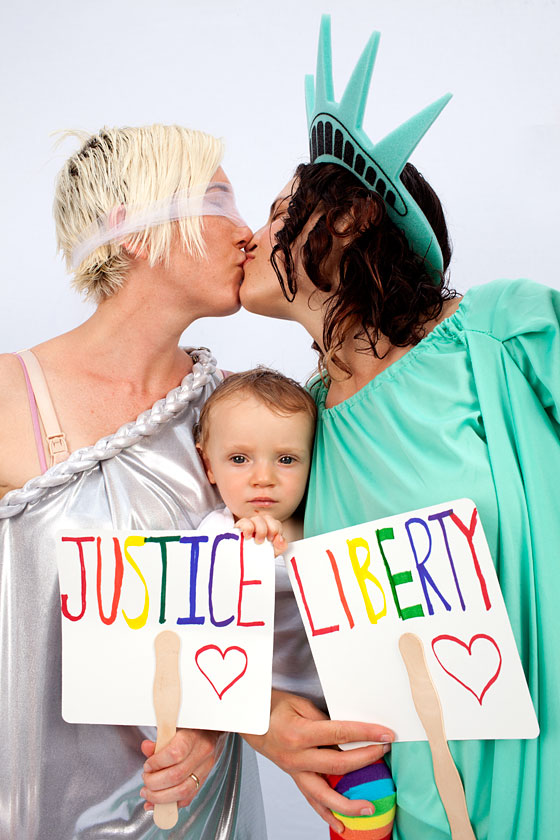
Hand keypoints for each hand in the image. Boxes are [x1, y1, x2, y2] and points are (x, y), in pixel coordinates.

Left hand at [140, 728, 224, 809]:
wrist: (211, 733)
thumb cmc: (191, 729)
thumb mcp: (175, 728)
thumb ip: (160, 740)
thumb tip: (146, 747)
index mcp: (193, 737)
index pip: (174, 754)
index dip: (157, 763)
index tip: (147, 765)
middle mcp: (202, 754)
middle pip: (176, 776)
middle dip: (154, 783)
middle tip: (145, 779)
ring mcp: (204, 769)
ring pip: (182, 791)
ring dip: (160, 797)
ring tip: (148, 793)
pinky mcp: (203, 781)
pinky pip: (187, 799)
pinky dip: (170, 805)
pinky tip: (157, 803)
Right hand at [235, 514, 286, 556]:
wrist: (245, 563)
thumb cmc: (258, 556)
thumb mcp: (273, 553)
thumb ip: (281, 546)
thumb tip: (280, 539)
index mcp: (269, 529)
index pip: (276, 523)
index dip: (277, 530)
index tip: (272, 540)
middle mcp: (260, 524)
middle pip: (268, 518)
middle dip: (270, 529)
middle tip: (267, 540)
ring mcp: (250, 524)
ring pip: (257, 518)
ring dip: (260, 530)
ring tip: (257, 541)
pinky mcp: (239, 527)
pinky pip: (244, 521)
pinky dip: (248, 528)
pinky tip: (248, 537)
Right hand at [242, 690, 393, 833]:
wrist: (249, 720)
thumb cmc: (273, 707)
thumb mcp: (299, 704)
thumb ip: (323, 719)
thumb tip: (349, 733)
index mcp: (300, 734)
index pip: (340, 734)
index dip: (366, 734)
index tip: (385, 734)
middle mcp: (297, 757)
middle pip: (338, 764)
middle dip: (366, 759)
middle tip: (385, 752)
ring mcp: (295, 771)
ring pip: (325, 794)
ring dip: (349, 804)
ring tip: (370, 808)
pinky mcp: (294, 778)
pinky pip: (311, 800)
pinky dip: (327, 814)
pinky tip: (342, 825)